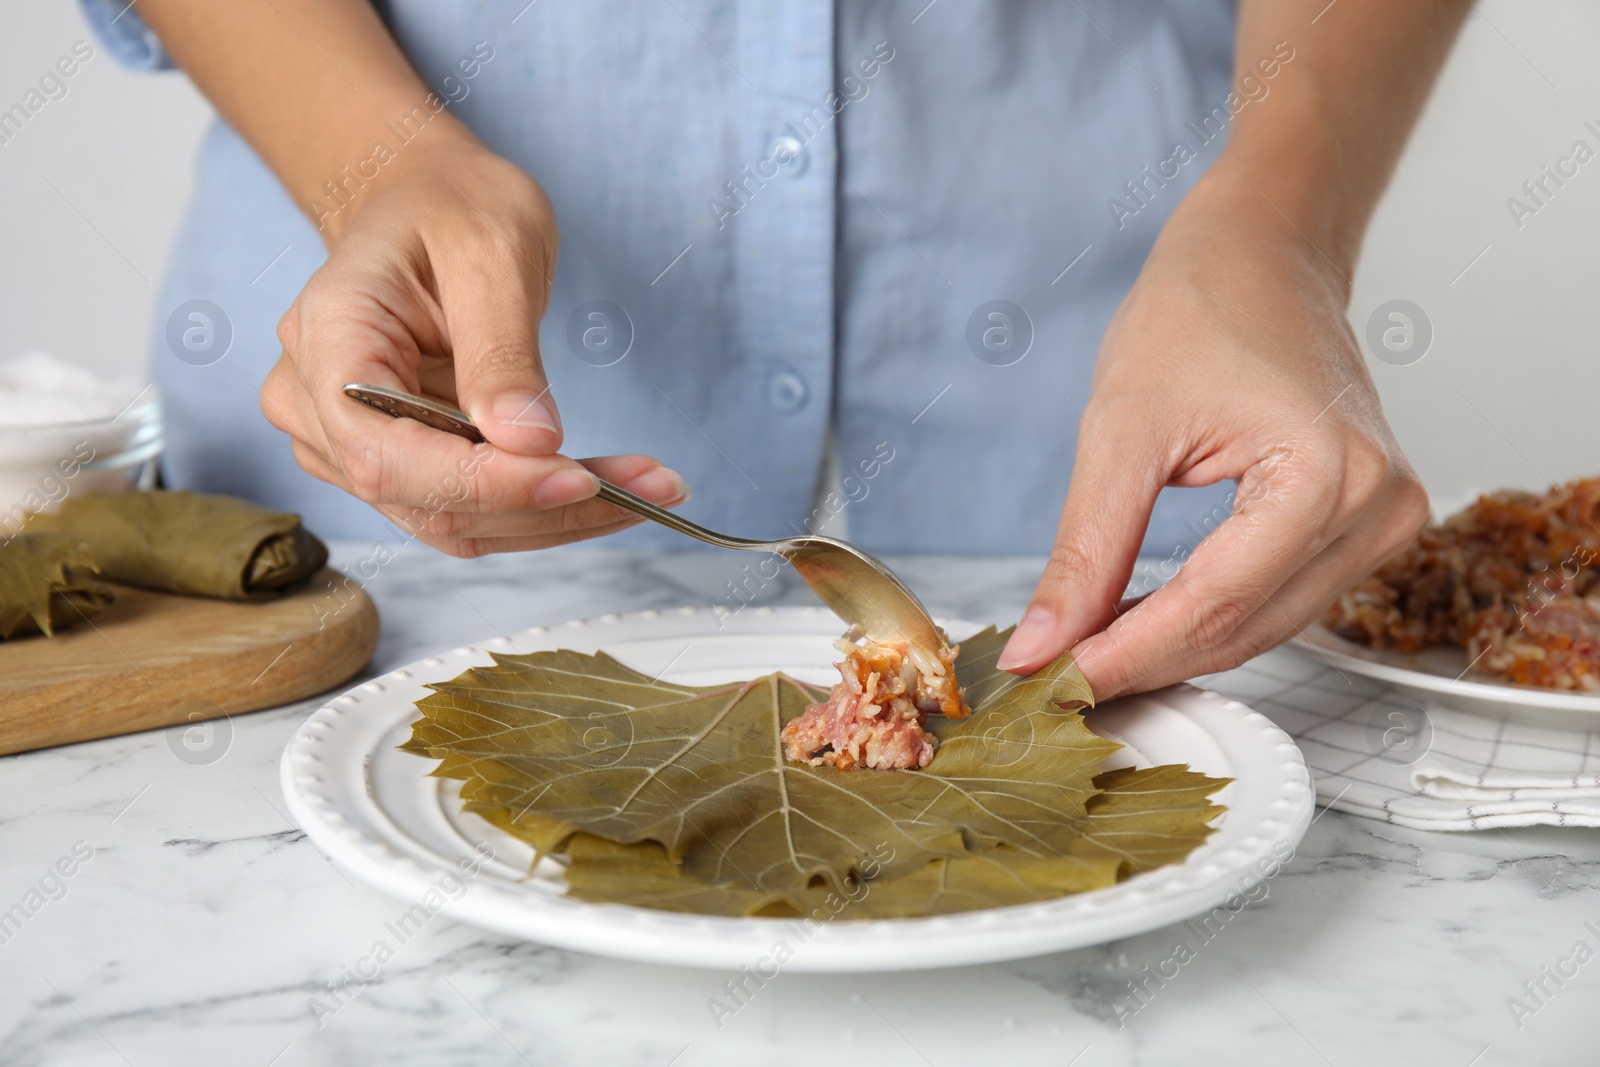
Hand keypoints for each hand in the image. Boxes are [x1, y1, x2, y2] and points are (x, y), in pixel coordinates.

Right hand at [262, 130, 687, 556]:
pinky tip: (617, 489)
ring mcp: (350, 445)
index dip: (481, 482)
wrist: (425, 204)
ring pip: (455, 522)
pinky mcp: (401, 467)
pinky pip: (473, 510)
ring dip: (560, 516)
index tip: (578, 479)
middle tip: (653, 486)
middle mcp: (317, 406)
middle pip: (425, 500)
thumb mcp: (492, 250)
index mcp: (328, 337)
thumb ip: (503, 351)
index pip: (386, 451)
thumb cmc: (451, 208)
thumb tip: (529, 444)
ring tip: (652, 486)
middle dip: (544, 504)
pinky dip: (547, 506)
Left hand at [998, 170, 1428, 697]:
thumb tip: (1043, 644)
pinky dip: (1208, 618)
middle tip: (1053, 677)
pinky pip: (1280, 601)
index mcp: (1327, 474)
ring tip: (1086, 649)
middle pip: (1241, 629)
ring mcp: (1385, 520)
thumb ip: (1084, 551)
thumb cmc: (1200, 311)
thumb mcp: (1119, 428)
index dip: (1124, 656)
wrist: (1261, 255)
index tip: (1052, 684)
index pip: (1212, 605)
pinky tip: (1142, 619)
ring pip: (1261, 629)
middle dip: (1141, 661)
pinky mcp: (1369, 524)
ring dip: (1173, 648)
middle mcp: (1376, 506)